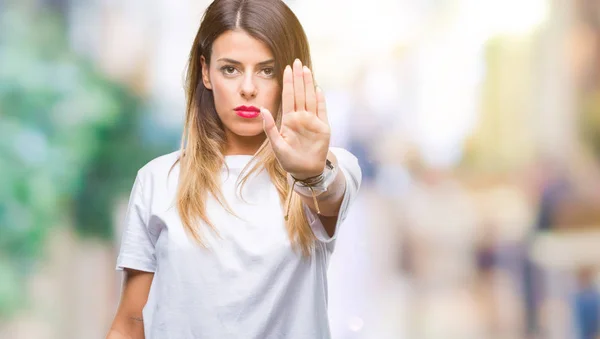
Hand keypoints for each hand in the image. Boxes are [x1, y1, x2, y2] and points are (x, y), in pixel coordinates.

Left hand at [261, 58, 329, 179]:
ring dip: (308, 84)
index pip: (288, 97)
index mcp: (289, 120)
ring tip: (306, 69)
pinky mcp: (323, 128)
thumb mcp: (276, 146)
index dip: (287, 83)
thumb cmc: (289, 160)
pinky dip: (320, 100)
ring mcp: (313, 121)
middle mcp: (301, 117)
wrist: (305, 171)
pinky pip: (322, 110)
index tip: (285, 68)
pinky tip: (317, 88)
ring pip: (310, 98)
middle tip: (296, 61)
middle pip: (299, 93)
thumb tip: (262, 110)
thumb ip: (269, 128)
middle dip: (298, 78)